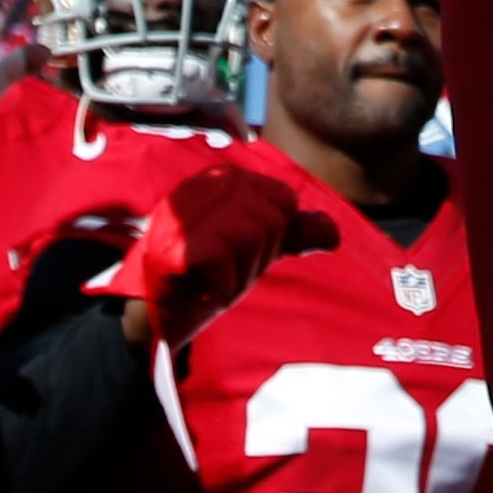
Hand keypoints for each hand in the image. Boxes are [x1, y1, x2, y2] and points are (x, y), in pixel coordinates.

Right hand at [85, 162, 337, 345]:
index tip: (240, 252)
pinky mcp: (174, 246)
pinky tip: (202, 289)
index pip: (282, 201)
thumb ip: (291, 235)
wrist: (158, 314)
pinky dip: (221, 286)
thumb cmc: (206, 276)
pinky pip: (227, 262)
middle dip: (256, 259)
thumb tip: (334, 232)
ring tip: (213, 279)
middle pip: (271, 220)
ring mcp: (184, 215)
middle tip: (225, 270)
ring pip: (252, 238)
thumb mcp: (255, 250)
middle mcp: (200, 187)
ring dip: (239, 274)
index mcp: (222, 178)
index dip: (272, 238)